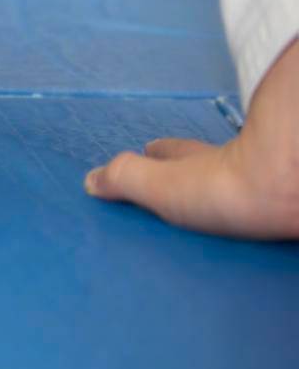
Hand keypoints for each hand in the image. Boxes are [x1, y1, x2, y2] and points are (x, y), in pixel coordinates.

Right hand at [85, 37, 298, 239]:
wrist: (289, 192)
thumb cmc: (221, 188)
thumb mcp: (156, 183)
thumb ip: (123, 177)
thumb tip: (89, 178)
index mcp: (193, 161)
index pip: (169, 152)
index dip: (157, 152)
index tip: (148, 149)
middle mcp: (227, 165)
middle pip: (203, 165)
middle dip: (187, 171)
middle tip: (176, 181)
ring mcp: (259, 181)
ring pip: (235, 182)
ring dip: (222, 190)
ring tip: (212, 206)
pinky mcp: (281, 203)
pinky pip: (261, 202)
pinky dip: (253, 206)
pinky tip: (252, 219)